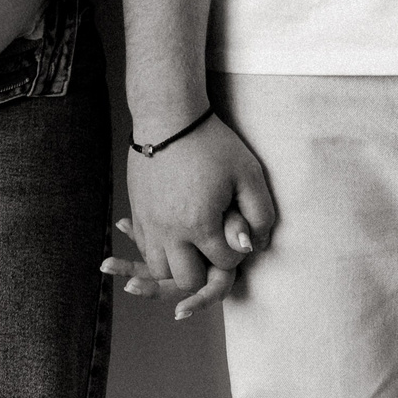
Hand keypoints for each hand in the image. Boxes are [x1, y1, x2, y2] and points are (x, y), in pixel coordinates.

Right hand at [102, 115, 275, 318]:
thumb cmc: (212, 144)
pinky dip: (160, 250)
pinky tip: (174, 234)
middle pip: (187, 278)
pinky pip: (144, 249)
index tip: (237, 230)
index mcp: (200, 224)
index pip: (224, 262)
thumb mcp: (248, 173)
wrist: (168, 119)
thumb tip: (256, 244)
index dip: (236, 251)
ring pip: (159, 269)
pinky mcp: (137, 214)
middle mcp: (170, 231)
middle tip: (214, 245)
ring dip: (177, 264)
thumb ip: (260, 213)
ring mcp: (149, 224)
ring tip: (192, 245)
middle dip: (205, 268)